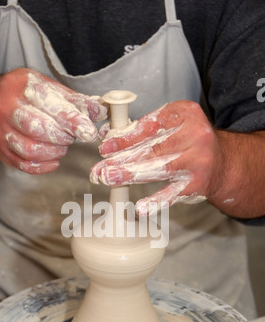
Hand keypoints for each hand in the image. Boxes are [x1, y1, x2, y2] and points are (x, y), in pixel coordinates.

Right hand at [0, 68, 107, 173]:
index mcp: (20, 87)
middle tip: (72, 136)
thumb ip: (74, 100)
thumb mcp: (47, 87)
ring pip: (30, 149)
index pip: (48, 104)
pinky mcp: (1, 151)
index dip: (71, 120)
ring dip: (54, 151)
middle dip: (62, 136)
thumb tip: (100, 111)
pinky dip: (44, 166)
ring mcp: (0, 132)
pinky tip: (53, 159)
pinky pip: (24, 165)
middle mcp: (5, 109)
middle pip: (37, 128)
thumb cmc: (23, 96)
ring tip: (61, 146)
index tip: (88, 131)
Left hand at [90, 101, 222, 214]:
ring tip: (109, 179)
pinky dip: (156, 202)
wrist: (222, 163)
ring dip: (130, 175)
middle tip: (100, 168)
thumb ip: (145, 128)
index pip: (150, 125)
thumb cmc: (190, 141)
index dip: (125, 137)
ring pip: (159, 169)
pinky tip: (141, 207)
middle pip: (152, 148)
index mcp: (186, 114)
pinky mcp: (197, 184)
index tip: (105, 146)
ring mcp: (198, 161)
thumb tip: (110, 138)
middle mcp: (195, 136)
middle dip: (121, 159)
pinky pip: (173, 194)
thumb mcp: (173, 124)